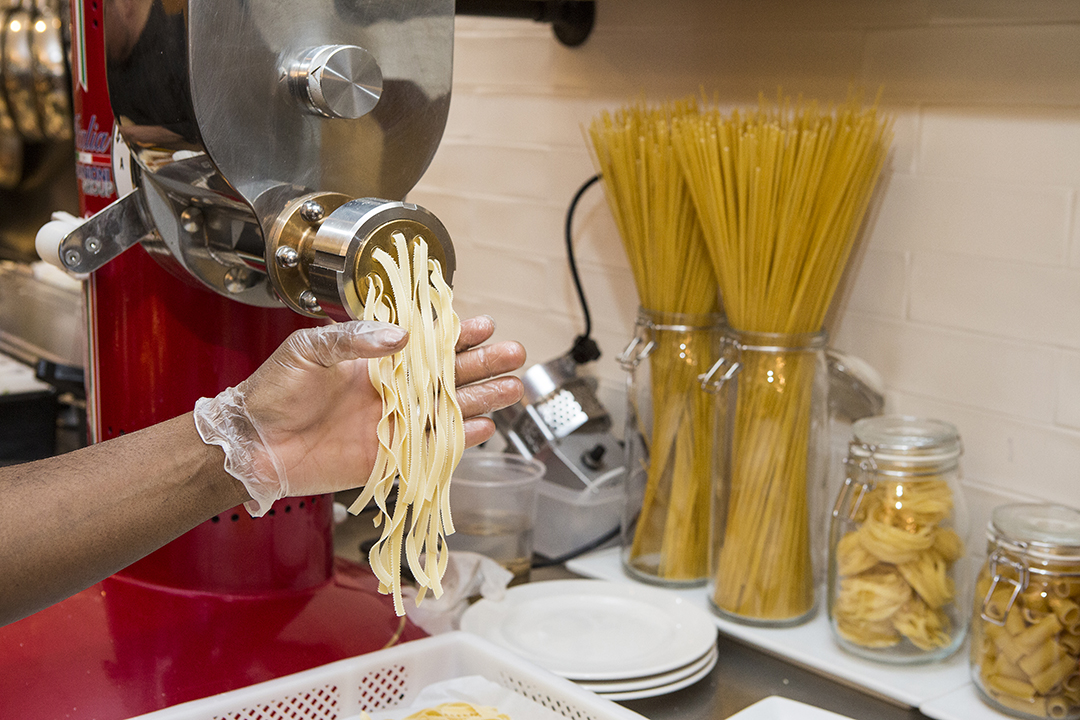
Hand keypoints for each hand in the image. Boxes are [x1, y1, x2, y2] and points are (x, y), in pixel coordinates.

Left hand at [194, 316, 524, 514]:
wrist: (252, 443)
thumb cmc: (274, 392)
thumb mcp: (309, 350)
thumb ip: (354, 339)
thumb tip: (400, 335)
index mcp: (374, 360)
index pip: (425, 343)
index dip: (456, 334)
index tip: (484, 325)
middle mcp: (390, 390)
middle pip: (448, 375)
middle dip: (484, 364)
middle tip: (515, 353)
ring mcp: (393, 424)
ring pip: (449, 409)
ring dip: (483, 399)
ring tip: (514, 388)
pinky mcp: (389, 457)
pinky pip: (432, 447)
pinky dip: (460, 440)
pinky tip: (486, 427)